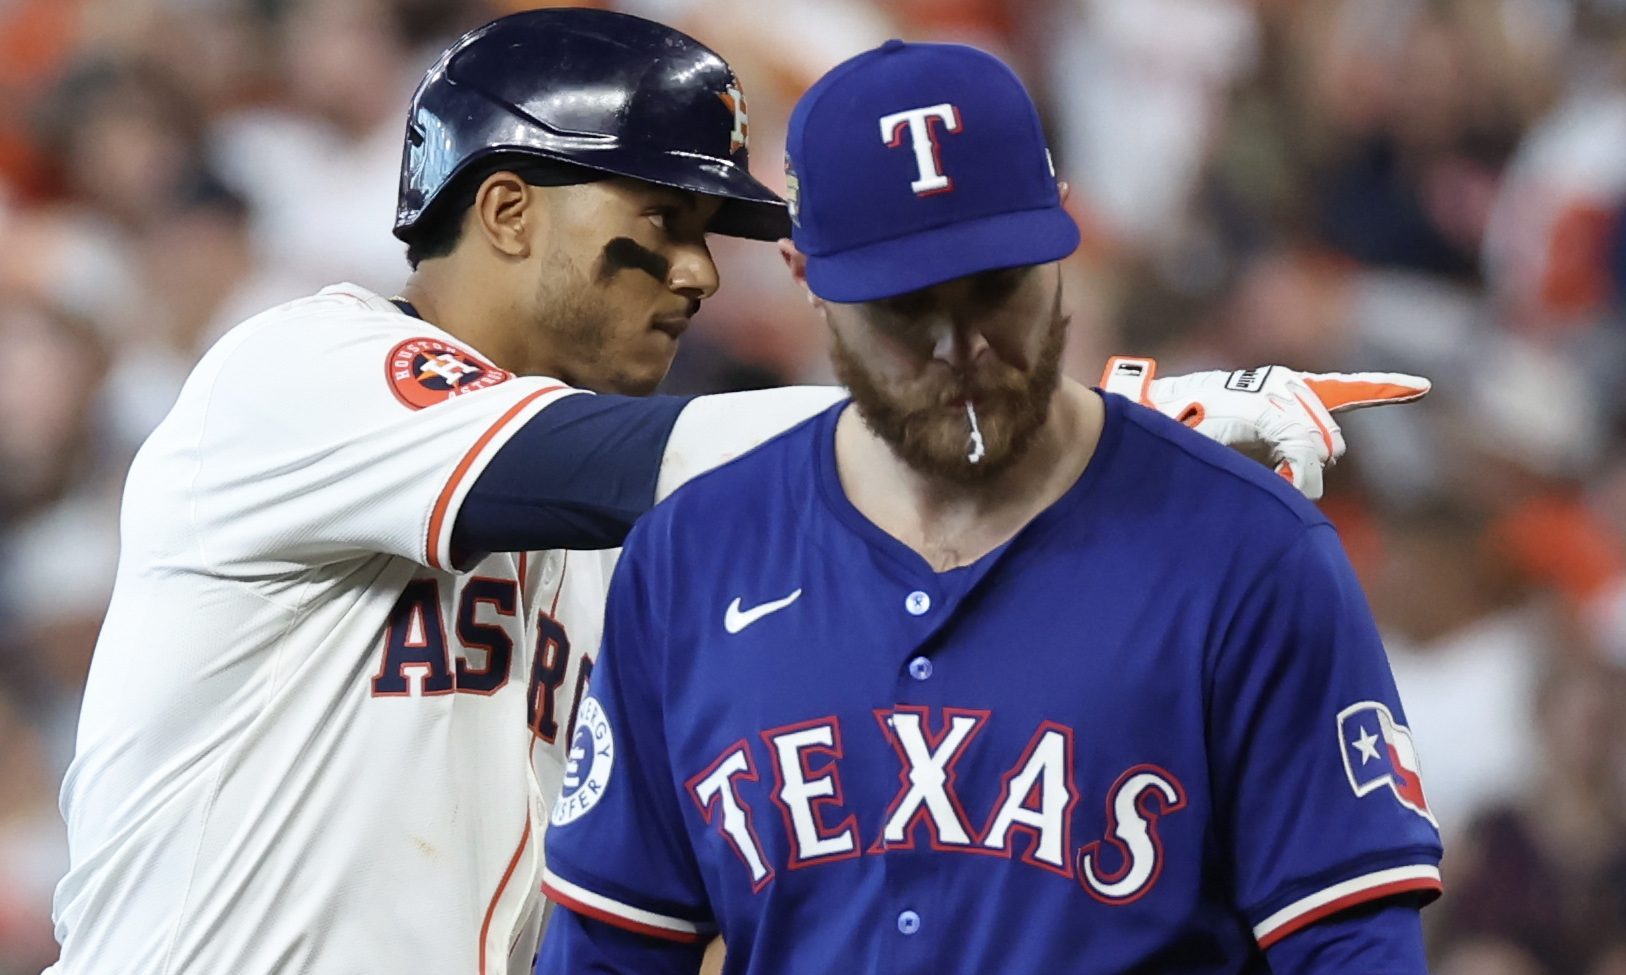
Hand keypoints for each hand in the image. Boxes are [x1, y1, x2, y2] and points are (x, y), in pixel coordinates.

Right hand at [1100, 357, 1430, 499]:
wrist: (1147, 424)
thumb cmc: (1186, 439)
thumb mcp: (1238, 445)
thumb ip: (1277, 453)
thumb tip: (1312, 475)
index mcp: (1279, 391)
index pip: (1341, 387)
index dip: (1384, 387)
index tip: (1423, 386)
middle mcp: (1284, 386)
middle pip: (1327, 433)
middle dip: (1315, 459)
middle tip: (1284, 476)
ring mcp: (1278, 396)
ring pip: (1317, 443)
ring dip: (1302, 469)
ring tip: (1274, 477)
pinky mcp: (1269, 410)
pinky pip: (1301, 451)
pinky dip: (1295, 473)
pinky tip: (1278, 479)